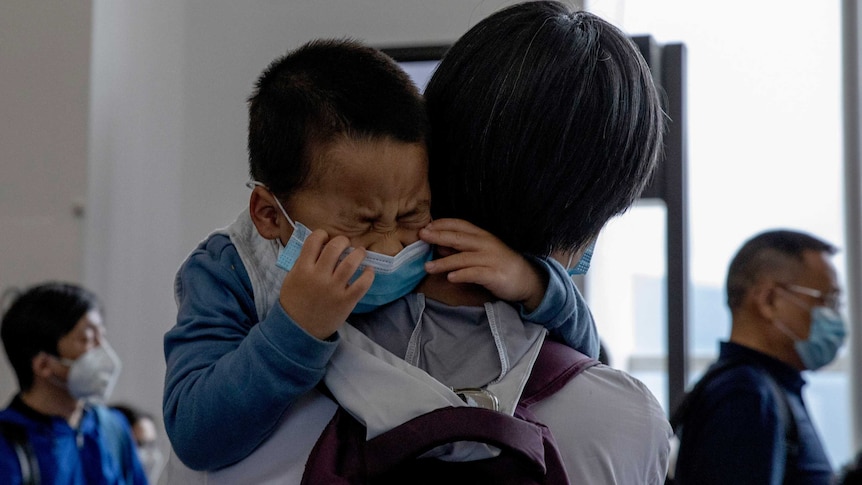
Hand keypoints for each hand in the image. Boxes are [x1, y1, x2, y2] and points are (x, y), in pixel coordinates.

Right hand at [278, 230, 373, 338]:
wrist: (299, 330)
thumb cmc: (295, 302)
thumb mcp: (292, 279)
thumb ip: (303, 262)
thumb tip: (318, 245)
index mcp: (302, 269)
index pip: (314, 241)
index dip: (322, 234)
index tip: (326, 237)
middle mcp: (319, 277)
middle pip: (335, 247)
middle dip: (342, 240)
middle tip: (345, 243)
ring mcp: (333, 289)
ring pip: (351, 263)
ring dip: (358, 253)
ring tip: (360, 252)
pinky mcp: (346, 301)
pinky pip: (362, 284)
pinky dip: (368, 275)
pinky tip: (368, 270)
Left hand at [419, 218, 547, 311]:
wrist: (526, 279)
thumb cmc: (499, 264)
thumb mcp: (480, 252)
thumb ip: (461, 248)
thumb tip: (438, 245)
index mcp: (482, 236)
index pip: (460, 225)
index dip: (443, 224)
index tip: (426, 226)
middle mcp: (486, 244)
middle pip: (459, 238)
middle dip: (438, 236)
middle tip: (421, 236)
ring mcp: (491, 259)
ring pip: (463, 258)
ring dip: (444, 262)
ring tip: (427, 267)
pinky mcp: (495, 275)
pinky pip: (475, 274)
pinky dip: (462, 275)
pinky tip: (450, 278)